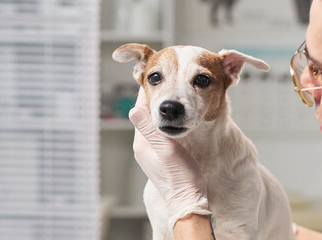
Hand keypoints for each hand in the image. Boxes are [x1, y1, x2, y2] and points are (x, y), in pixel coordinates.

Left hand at [128, 88, 210, 230]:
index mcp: (141, 141)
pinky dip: (167, 120)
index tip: (159, 74)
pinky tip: (178, 117)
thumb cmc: (180, 177)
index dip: (150, 90)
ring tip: (173, 92)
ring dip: (163, 108)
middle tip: (169, 78)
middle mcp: (143, 145)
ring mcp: (151, 151)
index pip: (142, 107)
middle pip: (147, 112)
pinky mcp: (161, 156)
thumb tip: (132, 109)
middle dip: (157, 96)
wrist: (188, 201)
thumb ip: (151, 128)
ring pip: (155, 121)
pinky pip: (161, 131)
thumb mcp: (166, 149)